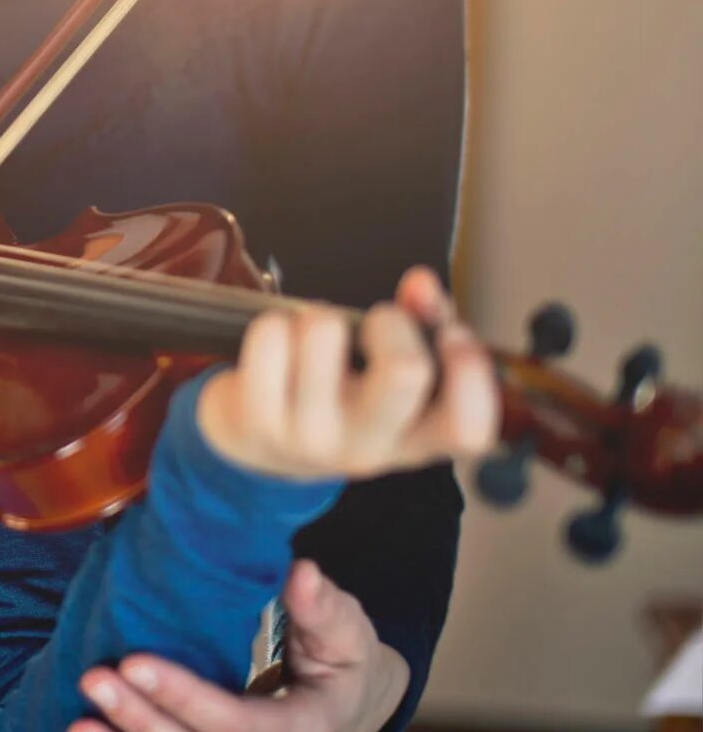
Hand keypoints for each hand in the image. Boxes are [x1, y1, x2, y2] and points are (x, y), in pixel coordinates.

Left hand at [70, 560, 408, 731]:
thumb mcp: (346, 632)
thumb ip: (323, 608)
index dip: (184, 698)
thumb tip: (301, 574)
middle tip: (94, 678)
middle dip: (142, 723)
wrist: (347, 708)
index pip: (239, 725)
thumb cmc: (341, 663)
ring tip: (78, 726)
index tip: (134, 662)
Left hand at [197, 267, 497, 480]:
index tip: (451, 336)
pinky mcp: (260, 420)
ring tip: (317, 336)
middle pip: (406, 370)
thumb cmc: (340, 398)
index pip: (470, 427)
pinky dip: (275, 321)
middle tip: (373, 327)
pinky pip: (271, 334)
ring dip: (320, 314)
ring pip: (325, 332)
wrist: (259, 446)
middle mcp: (370, 448)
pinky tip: (280, 343)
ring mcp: (313, 438)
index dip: (471, 371)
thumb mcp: (391, 377)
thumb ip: (423, 325)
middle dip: (390, 321)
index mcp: (417, 441)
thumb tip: (422, 284)